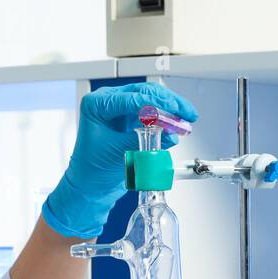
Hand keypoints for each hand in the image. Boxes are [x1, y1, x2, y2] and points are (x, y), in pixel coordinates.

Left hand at [41, 84, 196, 239]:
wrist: (90, 186)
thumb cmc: (92, 169)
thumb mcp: (116, 151)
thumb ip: (143, 140)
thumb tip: (170, 133)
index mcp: (97, 104)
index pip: (132, 98)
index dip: (157, 104)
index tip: (174, 110)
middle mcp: (108, 102)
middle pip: (144, 92)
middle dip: (169, 102)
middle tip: (187, 113)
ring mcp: (120, 109)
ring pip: (151, 99)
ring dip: (171, 108)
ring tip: (187, 118)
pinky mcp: (131, 119)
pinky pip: (152, 113)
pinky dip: (166, 118)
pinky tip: (178, 125)